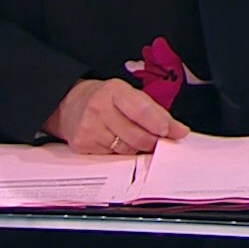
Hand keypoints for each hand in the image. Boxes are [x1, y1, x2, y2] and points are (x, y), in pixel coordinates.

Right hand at [44, 78, 189, 154]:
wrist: (69, 104)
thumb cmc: (105, 99)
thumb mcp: (129, 95)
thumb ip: (155, 112)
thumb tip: (179, 130)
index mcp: (114, 90)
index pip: (141, 110)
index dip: (159, 123)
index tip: (174, 132)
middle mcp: (98, 108)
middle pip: (136, 135)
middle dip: (153, 141)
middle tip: (161, 141)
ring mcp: (88, 128)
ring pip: (126, 149)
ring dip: (138, 149)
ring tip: (138, 140)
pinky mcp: (82, 145)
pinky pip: (112, 157)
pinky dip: (121, 154)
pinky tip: (118, 143)